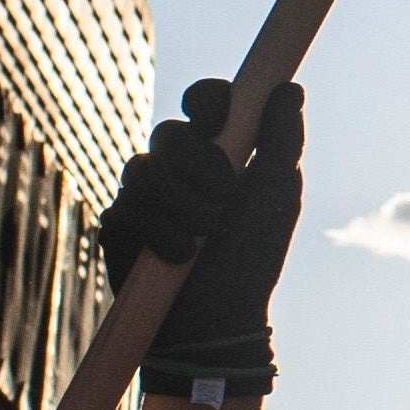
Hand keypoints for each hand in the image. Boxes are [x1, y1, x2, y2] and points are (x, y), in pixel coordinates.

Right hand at [101, 77, 303, 394]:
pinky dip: (158, 232)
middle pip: (169, 132)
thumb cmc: (252, 257)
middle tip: (224, 197)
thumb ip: (282, 143)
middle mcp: (177, 166)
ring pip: (143, 168)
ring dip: (181, 204)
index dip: (205, 97)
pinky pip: (126, 207)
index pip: (205, 103)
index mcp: (219, 151)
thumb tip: (290, 88)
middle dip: (198, 164)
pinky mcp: (120, 224)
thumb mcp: (276, 199)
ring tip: (203, 239)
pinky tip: (178, 256)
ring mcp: (145, 194)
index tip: (213, 112)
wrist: (218, 320)